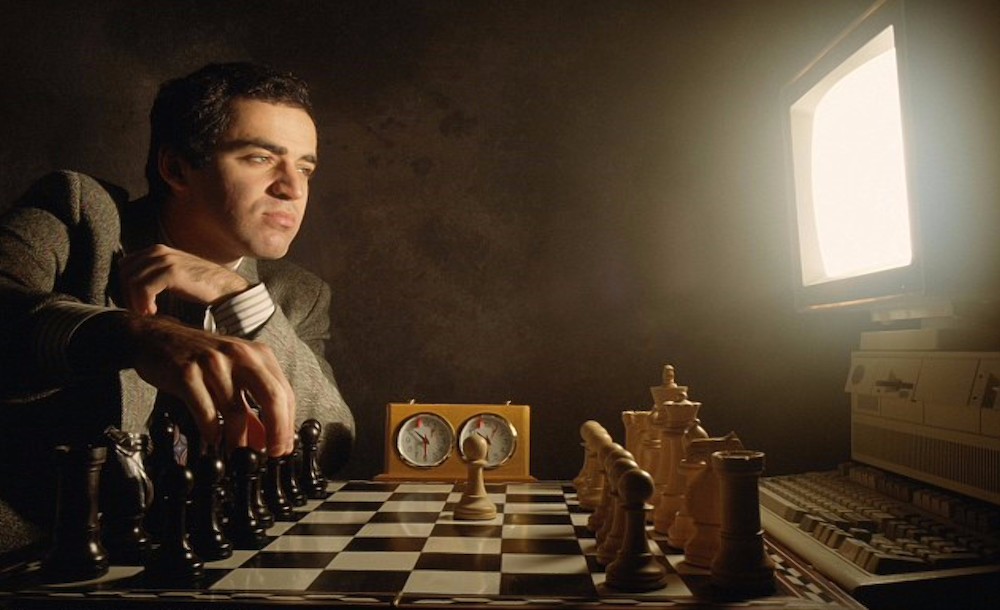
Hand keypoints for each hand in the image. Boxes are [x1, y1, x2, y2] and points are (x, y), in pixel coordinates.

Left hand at [119, 244, 249, 315]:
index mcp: (157, 250)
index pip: (125, 264)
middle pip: (125, 272)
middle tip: (139, 310)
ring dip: (135, 301)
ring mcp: (166, 261)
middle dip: (127, 294)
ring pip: (132, 281)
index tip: (136, 302)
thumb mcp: (174, 273)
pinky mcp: (172, 273)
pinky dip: (144, 303)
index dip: (125, 285)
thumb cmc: (201, 285)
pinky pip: (144, 289)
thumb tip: (130, 287)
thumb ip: (155, 273)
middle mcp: (159, 251)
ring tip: (148, 313)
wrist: (226, 288)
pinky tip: (154, 311)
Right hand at [122, 315, 294, 456]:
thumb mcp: (233, 376)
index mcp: (258, 355)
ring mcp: (213, 363)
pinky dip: (211, 431)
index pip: (285, 392)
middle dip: (277, 431)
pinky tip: (213, 439)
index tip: (284, 447)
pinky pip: (206, 411)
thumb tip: (264, 440)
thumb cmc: (201, 359)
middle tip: (272, 453)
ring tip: (237, 452)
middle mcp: (240, 355)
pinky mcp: (187, 374)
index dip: (287, 424)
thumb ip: (251, 406)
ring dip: (238, 438)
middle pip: (272, 397)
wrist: (157, 337)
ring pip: (236, 410)